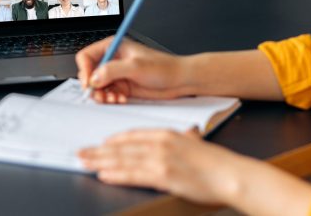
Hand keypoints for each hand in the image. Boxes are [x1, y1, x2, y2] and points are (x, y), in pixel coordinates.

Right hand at [76, 37, 188, 101]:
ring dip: (102, 95)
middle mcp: (113, 59)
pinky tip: (120, 100)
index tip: (89, 83)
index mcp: (113, 46)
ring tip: (113, 98)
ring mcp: (116, 74)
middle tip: (101, 95)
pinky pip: (107, 94)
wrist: (178, 81)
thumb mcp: (136, 66)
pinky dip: (110, 99)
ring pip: (97, 86)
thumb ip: (112, 70)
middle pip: (89, 73)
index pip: (87, 56)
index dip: (84, 70)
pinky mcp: (122, 86)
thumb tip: (94, 77)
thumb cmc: (163, 67)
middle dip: (93, 86)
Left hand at [77, 128, 240, 204]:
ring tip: (85, 162)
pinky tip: (104, 174)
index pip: (133, 134)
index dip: (114, 140)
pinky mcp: (162, 176)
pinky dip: (116, 174)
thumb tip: (188, 134)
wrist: (229, 174)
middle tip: (81, 152)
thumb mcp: (196, 143)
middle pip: (122, 146)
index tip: (100, 143)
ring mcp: (160, 160)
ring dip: (101, 161)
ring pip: (123, 159)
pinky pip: (133, 174)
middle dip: (99, 150)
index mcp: (167, 134)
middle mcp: (160, 144)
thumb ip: (187, 138)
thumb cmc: (215, 162)